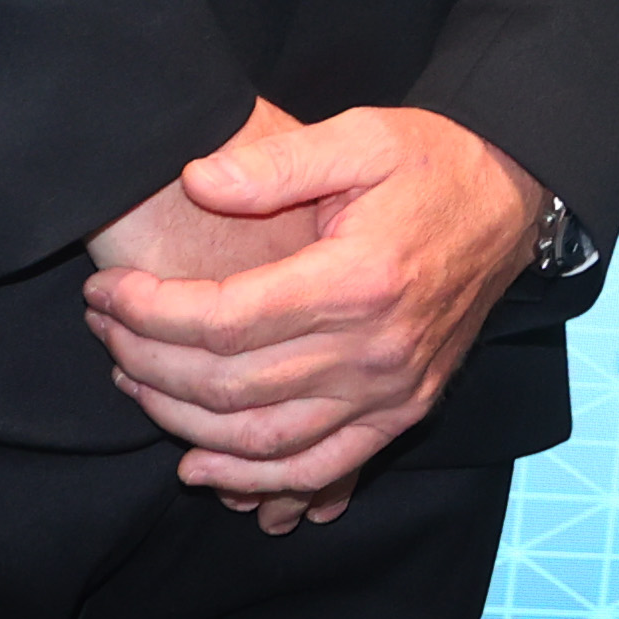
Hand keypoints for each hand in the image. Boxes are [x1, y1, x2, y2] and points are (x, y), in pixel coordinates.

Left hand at [80, 106, 548, 531]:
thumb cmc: (432, 162)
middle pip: (229, 387)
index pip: (224, 321)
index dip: (149, 313)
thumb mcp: (361, 135)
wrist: (514, 196)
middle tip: (104, 330)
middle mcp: (376, 350)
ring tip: (132, 382)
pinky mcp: (404, 411)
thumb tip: (195, 181)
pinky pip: (318, 467)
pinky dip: (255, 483)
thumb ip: (276, 162)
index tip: (107, 292)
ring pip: (261, 441)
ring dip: (181, 425)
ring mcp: (393, 391)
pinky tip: (201, 466)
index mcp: (359, 280)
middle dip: (146, 362)